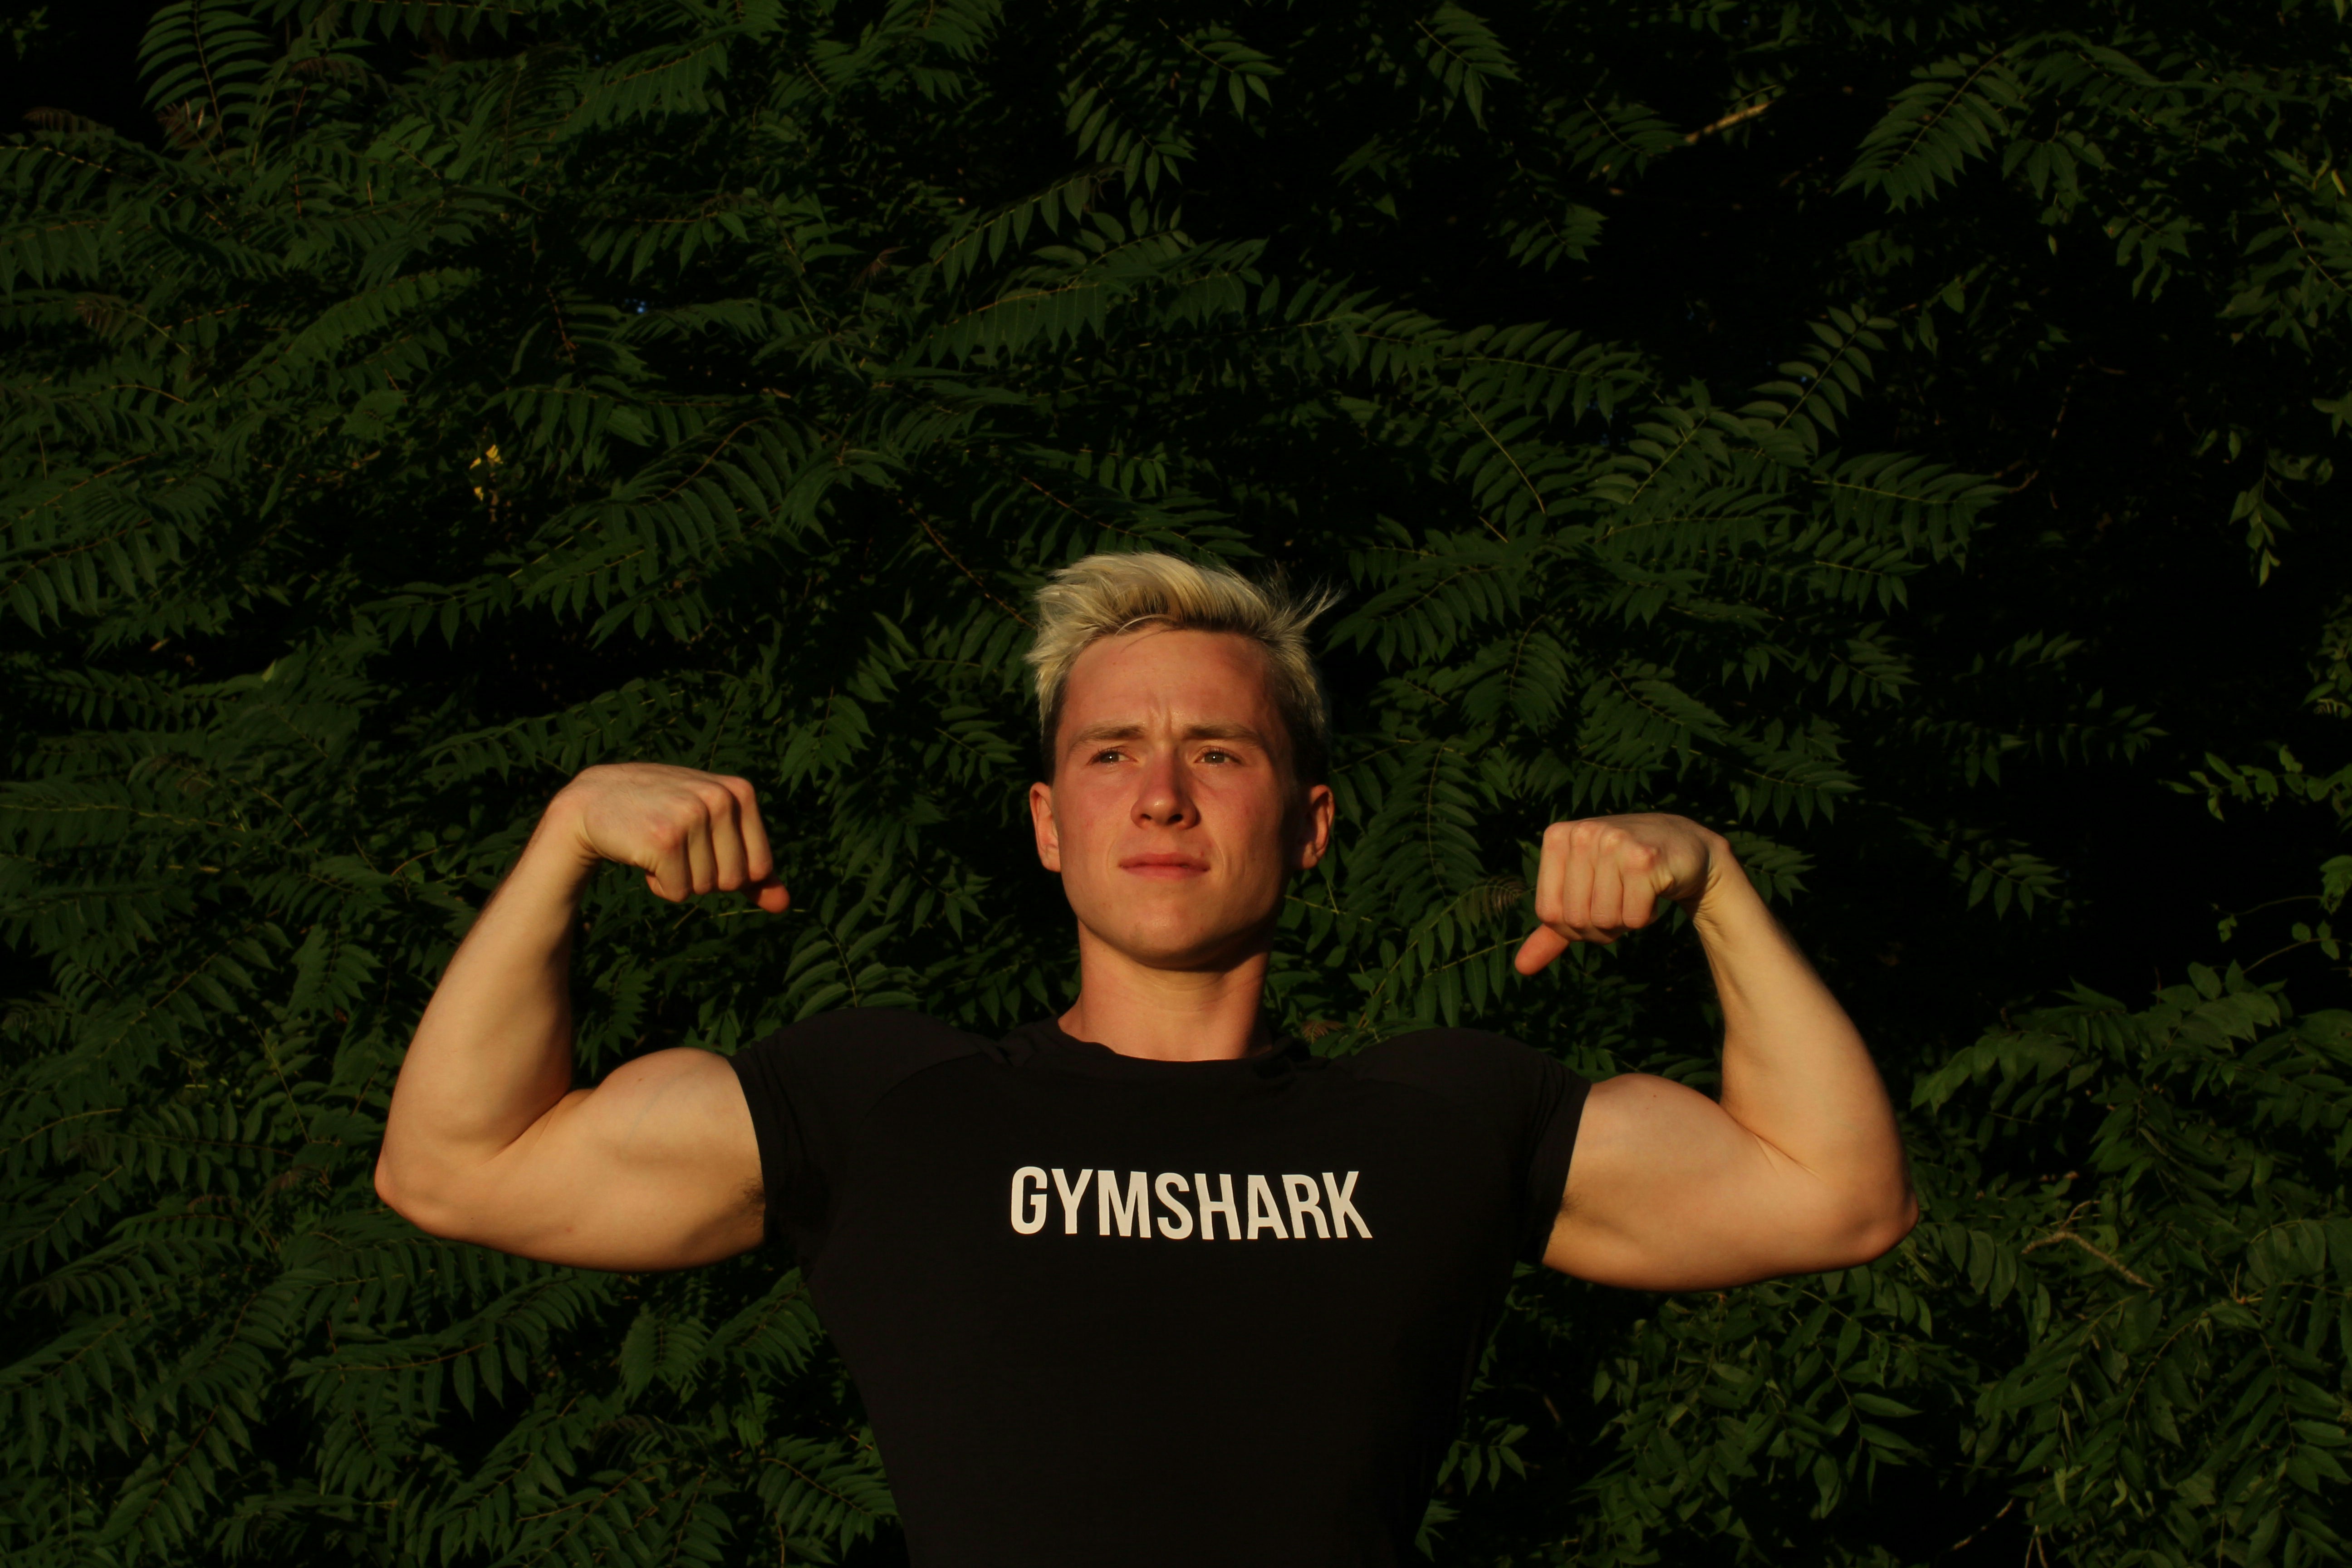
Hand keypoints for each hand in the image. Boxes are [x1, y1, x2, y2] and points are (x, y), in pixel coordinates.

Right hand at [547, 763, 788, 912]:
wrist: (596, 799)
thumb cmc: (664, 817)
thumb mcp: (714, 832)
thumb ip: (753, 869)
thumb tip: (783, 906)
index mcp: (741, 791)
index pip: (760, 868)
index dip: (728, 869)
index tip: (702, 843)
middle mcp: (720, 798)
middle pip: (733, 881)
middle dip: (702, 875)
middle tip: (675, 844)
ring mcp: (692, 816)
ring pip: (704, 888)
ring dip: (678, 878)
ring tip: (658, 845)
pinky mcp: (664, 840)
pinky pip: (678, 892)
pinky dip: (659, 885)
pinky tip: (642, 852)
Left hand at [1513, 813, 1726, 973]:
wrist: (1684, 847)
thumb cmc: (1624, 873)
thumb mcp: (1582, 893)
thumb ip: (1552, 929)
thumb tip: (1522, 967)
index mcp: (1557, 837)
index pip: (1548, 912)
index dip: (1573, 927)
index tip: (1594, 908)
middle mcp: (1582, 833)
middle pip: (1577, 919)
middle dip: (1601, 928)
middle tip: (1621, 904)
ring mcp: (1613, 842)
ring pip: (1606, 919)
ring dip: (1625, 921)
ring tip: (1637, 894)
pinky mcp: (1645, 858)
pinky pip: (1634, 917)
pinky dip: (1646, 917)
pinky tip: (1654, 890)